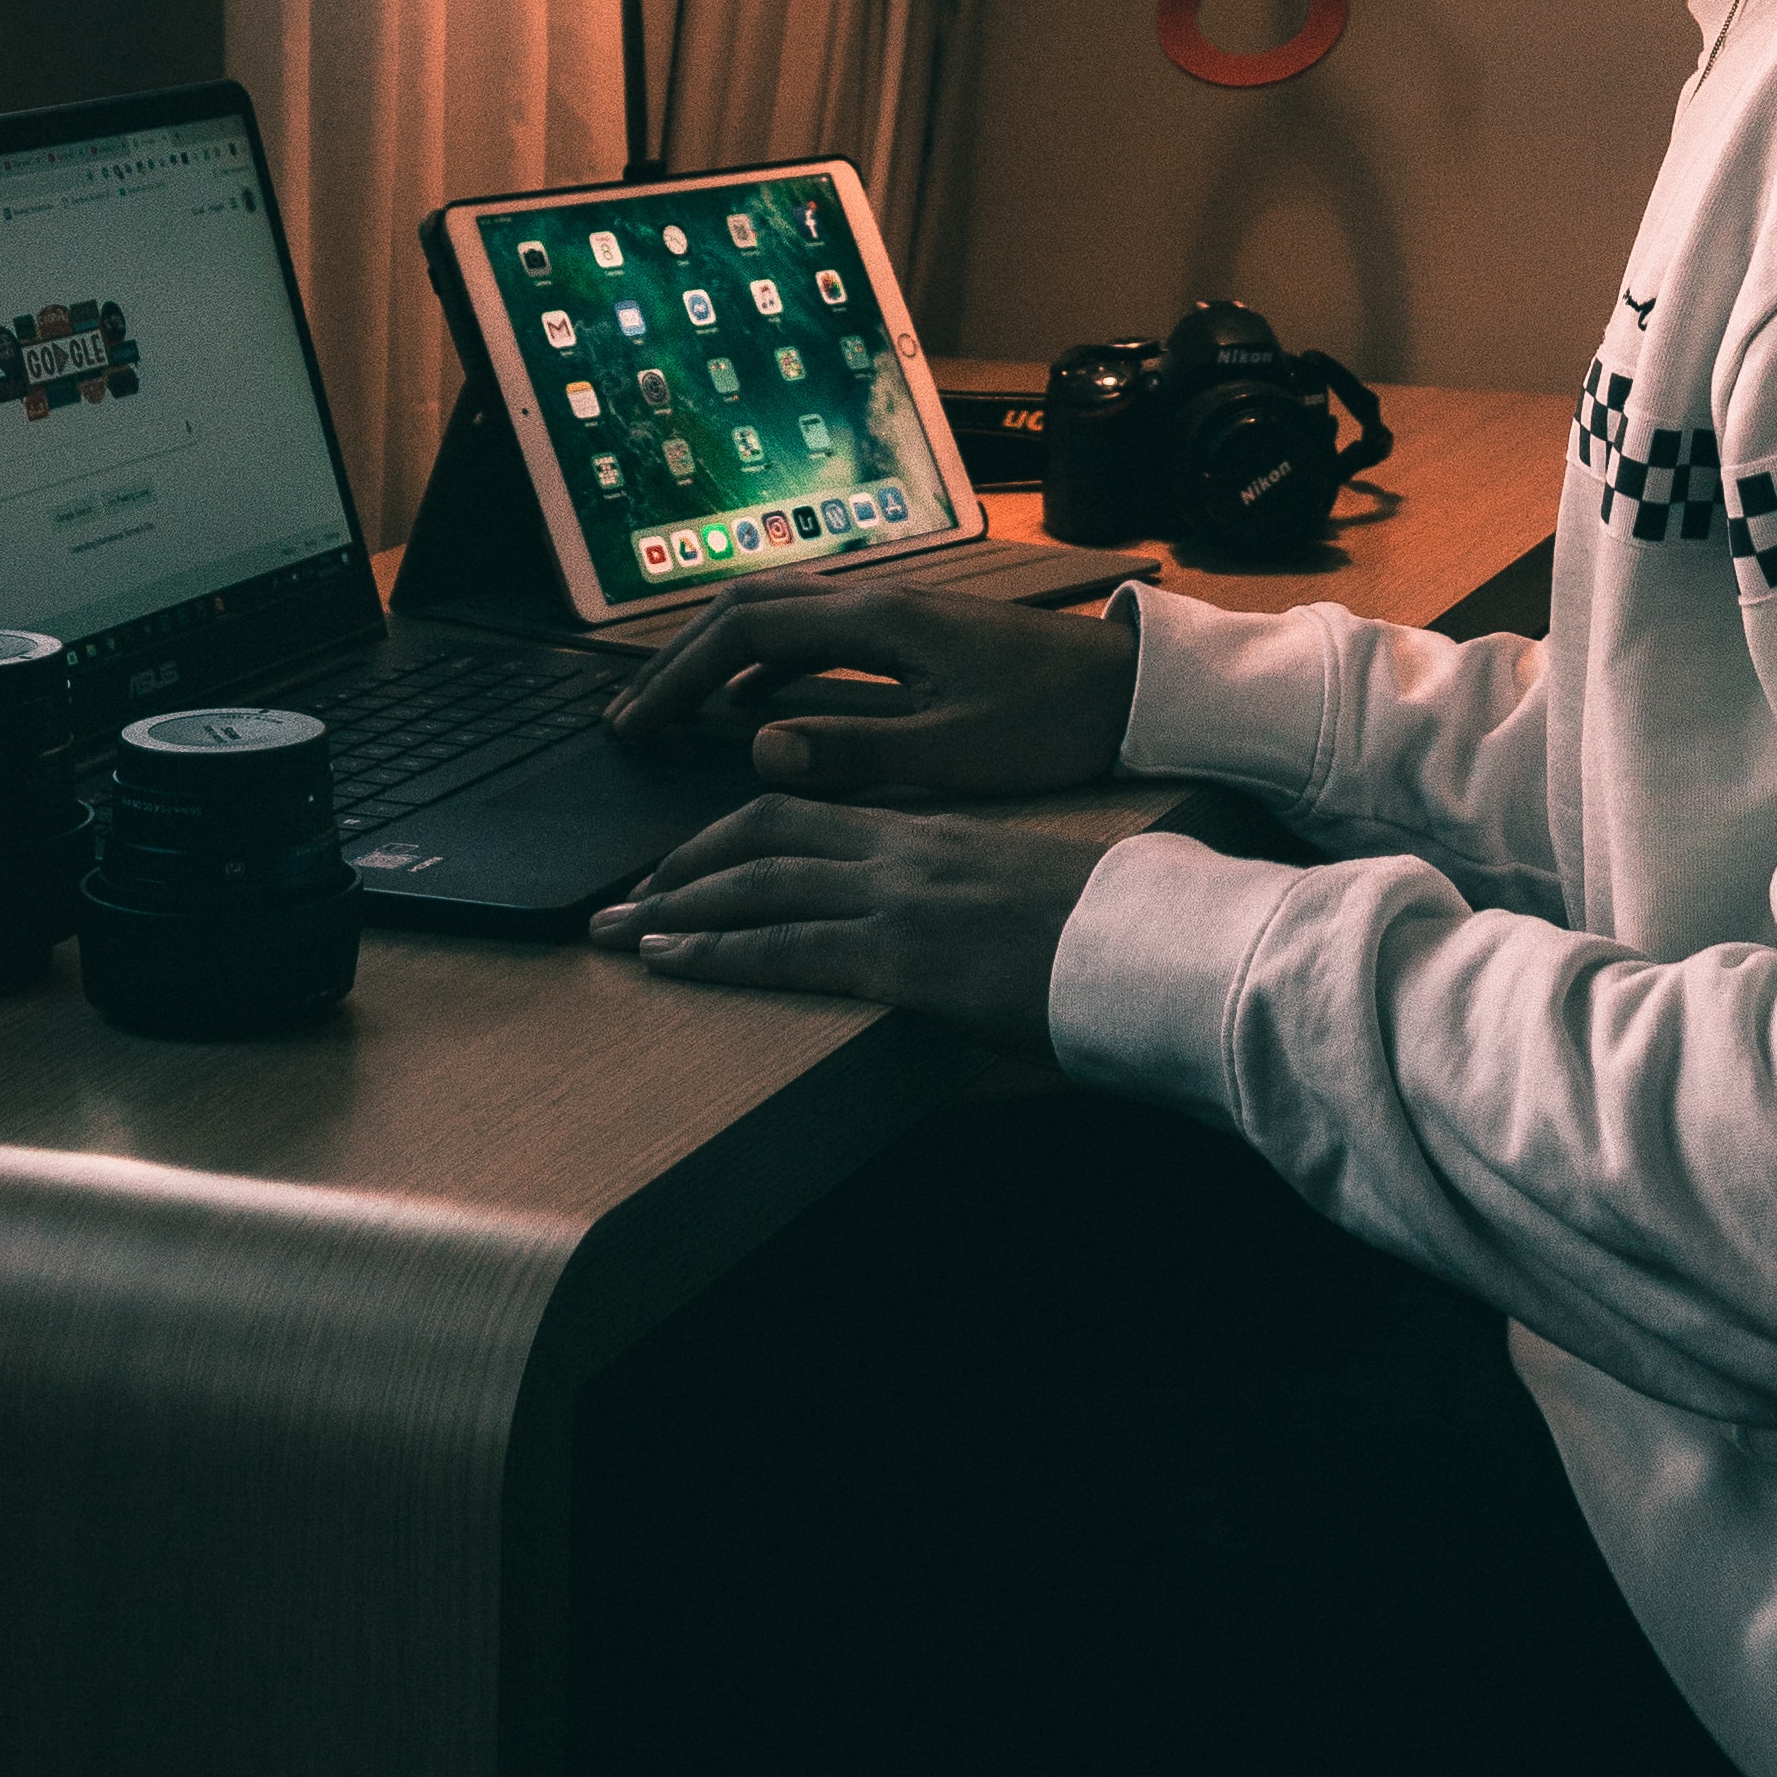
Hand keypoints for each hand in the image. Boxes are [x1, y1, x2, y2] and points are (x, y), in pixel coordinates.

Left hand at [585, 797, 1105, 1045]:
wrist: (1162, 946)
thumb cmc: (1112, 935)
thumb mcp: (1025, 901)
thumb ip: (967, 908)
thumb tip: (941, 945)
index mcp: (934, 834)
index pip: (808, 816)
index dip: (732, 835)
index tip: (683, 865)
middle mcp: (905, 852)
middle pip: (763, 834)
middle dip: (679, 867)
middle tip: (620, 898)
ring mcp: (900, 900)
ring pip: (758, 884)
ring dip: (673, 909)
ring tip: (615, 934)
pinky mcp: (902, 957)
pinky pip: (785, 948)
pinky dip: (714, 952)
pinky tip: (669, 961)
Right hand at [605, 576, 1139, 796]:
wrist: (1132, 689)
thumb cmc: (1053, 722)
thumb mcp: (953, 750)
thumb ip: (851, 747)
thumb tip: (755, 744)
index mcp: (878, 620)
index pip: (743, 631)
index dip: (677, 677)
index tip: (633, 724)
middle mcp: (876, 600)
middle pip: (746, 606)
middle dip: (677, 658)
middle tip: (630, 717)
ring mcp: (893, 610)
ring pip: (776, 615)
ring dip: (716, 656)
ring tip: (671, 714)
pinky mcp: (910, 631)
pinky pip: (811, 634)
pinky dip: (763, 663)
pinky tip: (752, 709)